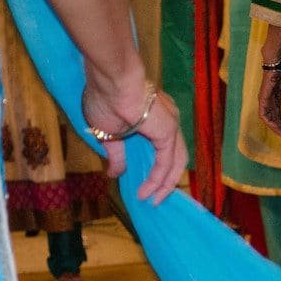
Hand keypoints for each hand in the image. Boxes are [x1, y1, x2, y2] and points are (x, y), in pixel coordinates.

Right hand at [83, 69, 187, 203]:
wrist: (111, 80)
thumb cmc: (104, 98)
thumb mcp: (107, 133)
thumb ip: (117, 155)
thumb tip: (114, 174)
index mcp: (155, 117)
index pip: (163, 147)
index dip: (158, 168)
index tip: (146, 186)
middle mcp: (168, 120)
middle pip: (175, 157)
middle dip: (166, 180)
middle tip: (155, 199)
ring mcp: (171, 125)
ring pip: (175, 162)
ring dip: (165, 184)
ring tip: (152, 200)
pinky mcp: (168, 132)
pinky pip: (167, 162)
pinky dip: (159, 179)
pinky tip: (147, 192)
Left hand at [258, 62, 280, 139]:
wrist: (278, 60)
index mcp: (275, 99)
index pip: (277, 116)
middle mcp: (268, 100)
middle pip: (272, 119)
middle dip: (279, 129)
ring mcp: (264, 99)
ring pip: (267, 118)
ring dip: (275, 127)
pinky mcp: (263, 97)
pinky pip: (263, 113)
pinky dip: (269, 121)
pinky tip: (277, 126)